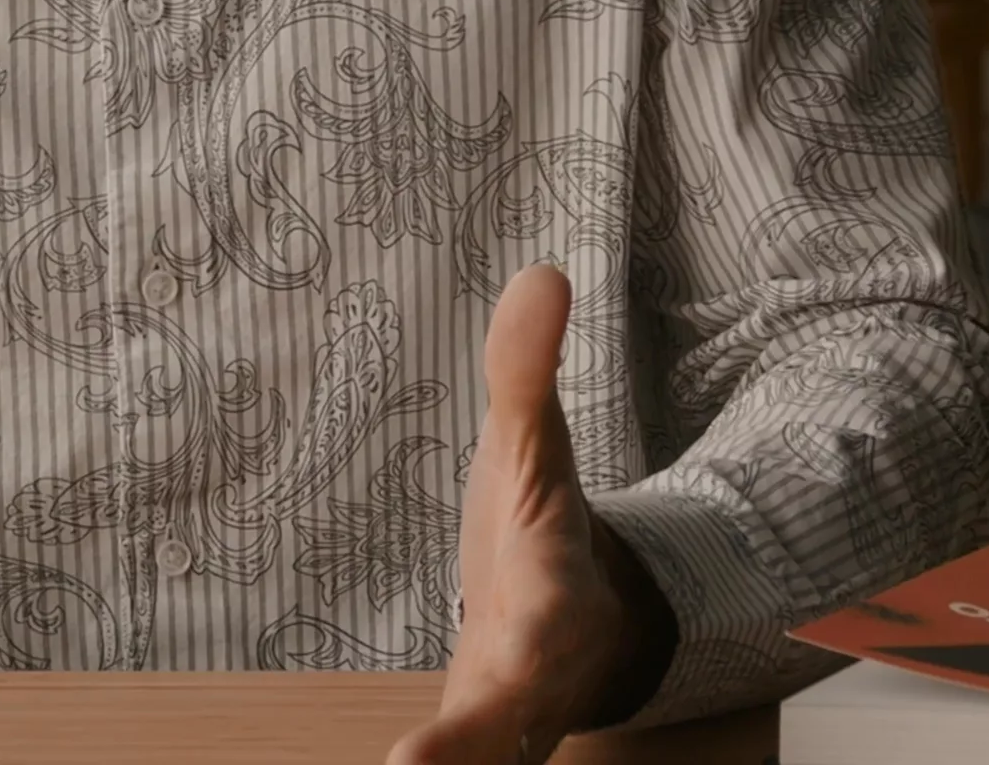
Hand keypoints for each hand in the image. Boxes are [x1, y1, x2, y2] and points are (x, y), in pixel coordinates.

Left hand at [389, 266, 677, 764]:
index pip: (530, 635)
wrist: (573, 625)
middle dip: (455, 760)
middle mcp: (522, 685)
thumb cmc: (542, 536)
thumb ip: (527, 371)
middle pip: (492, 739)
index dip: (491, 677)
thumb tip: (540, 272)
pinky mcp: (465, 746)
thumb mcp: (533, 450)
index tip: (416, 751)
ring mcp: (493, 730)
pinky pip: (445, 764)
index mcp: (547, 607)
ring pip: (472, 761)